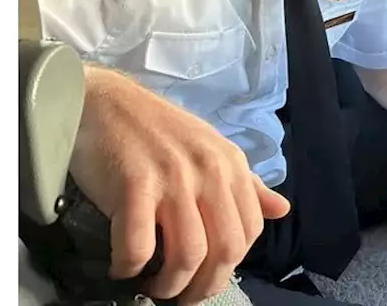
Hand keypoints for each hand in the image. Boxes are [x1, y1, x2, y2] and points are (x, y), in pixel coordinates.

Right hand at [69, 66, 291, 304]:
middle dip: (204, 286)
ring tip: (152, 287)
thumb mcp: (211, 150)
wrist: (105, 101)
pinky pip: (139, 246)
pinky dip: (129, 267)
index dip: (230, 266)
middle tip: (181, 296)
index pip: (250, 231)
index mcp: (232, 166)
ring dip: (170, 285)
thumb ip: (247, 184)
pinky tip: (121, 268)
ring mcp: (173, 178)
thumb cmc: (157, 129)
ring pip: (188, 255)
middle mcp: (209, 172)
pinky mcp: (133, 185)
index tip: (207, 278)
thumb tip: (281, 210)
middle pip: (225, 249)